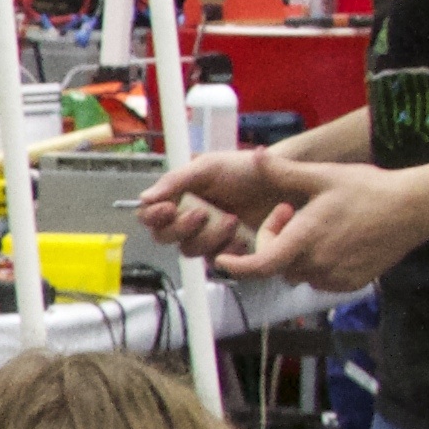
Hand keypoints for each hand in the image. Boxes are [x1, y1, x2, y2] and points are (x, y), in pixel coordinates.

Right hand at [131, 147, 291, 263]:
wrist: (284, 182)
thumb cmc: (246, 169)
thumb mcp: (209, 167)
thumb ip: (175, 180)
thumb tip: (144, 198)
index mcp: (178, 198)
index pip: (149, 215)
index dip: (153, 216)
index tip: (168, 208)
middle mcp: (187, 220)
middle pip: (163, 237)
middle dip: (182, 227)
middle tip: (204, 212)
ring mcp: (207, 238)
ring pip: (189, 250)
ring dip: (210, 236)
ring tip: (233, 219)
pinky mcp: (227, 252)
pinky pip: (216, 261)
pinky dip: (229, 249)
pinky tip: (243, 234)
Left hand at [195, 154, 428, 291]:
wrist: (414, 209)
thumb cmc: (369, 189)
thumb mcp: (323, 176)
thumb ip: (283, 172)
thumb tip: (253, 156)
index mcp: (306, 239)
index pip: (260, 266)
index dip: (237, 266)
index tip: (223, 259)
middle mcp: (318, 264)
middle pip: (277, 265)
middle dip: (275, 243)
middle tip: (293, 213)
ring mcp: (335, 277)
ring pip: (298, 272)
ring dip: (297, 254)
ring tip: (318, 224)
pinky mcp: (350, 284)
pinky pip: (320, 278)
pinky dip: (318, 264)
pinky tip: (336, 239)